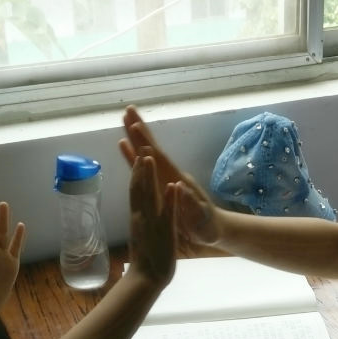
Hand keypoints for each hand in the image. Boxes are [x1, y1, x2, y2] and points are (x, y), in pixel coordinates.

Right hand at [118, 106, 219, 248]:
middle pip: (152, 148)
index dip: (147, 144)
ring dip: (135, 138)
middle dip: (140, 131)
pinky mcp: (160, 183)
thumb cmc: (207, 225)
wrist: (214, 228)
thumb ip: (190, 202)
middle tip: (128, 110)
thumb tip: (178, 186)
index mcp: (178, 180)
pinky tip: (124, 146)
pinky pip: (143, 167)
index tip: (135, 126)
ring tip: (124, 120)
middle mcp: (170, 174)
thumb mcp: (201, 216)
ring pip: (146, 154)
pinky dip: (132, 156)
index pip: (160, 158)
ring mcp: (165, 177)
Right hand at [128, 155, 175, 285]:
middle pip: (138, 185)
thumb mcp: (141, 233)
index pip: (135, 187)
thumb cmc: (146, 258)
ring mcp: (152, 223)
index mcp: (138, 215)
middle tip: (136, 142)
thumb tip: (135, 206)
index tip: (134, 148)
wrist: (148, 281)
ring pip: (150, 195)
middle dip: (138, 163)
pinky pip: (168, 213)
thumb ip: (138, 217)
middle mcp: (141, 216)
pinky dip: (171, 199)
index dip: (135, 168)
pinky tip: (174, 186)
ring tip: (149, 157)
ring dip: (150, 176)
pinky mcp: (165, 233)